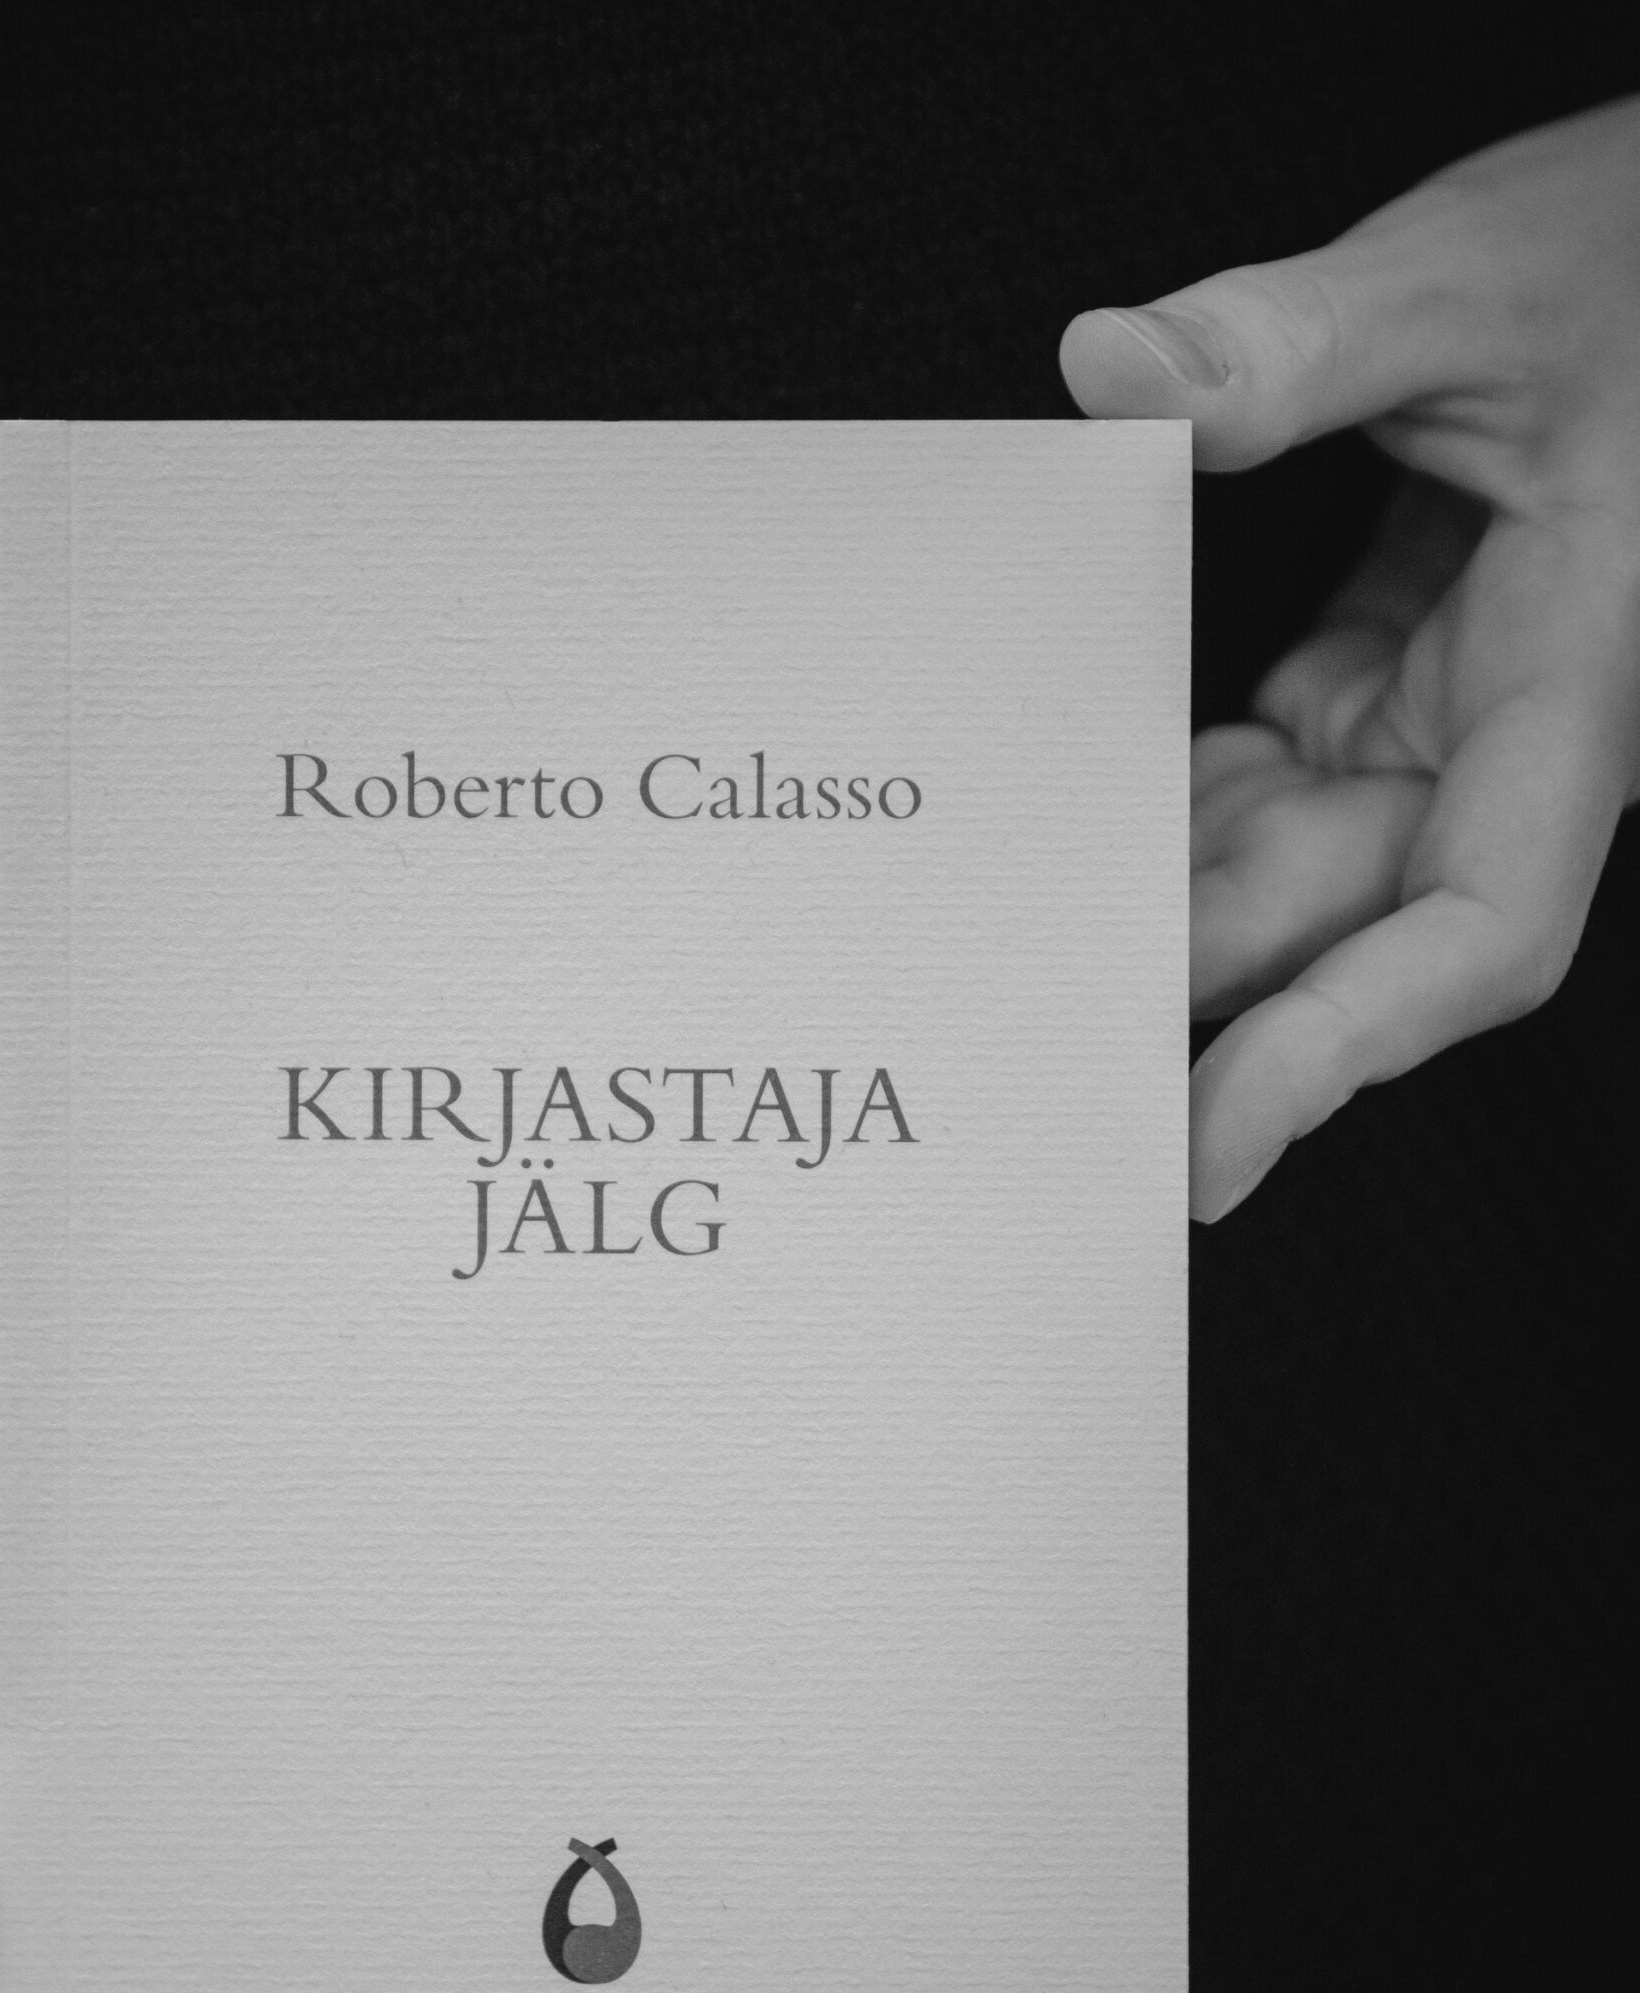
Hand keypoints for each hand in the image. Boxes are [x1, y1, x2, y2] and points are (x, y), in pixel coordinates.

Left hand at [1061, 97, 1639, 1219]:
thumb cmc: (1630, 257)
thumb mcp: (1476, 276)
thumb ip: (1303, 337)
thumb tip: (1112, 368)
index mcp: (1580, 685)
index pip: (1472, 933)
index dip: (1337, 1054)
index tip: (1204, 1152)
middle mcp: (1509, 739)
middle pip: (1338, 927)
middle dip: (1184, 1000)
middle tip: (1013, 1060)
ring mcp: (1444, 719)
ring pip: (1289, 869)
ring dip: (1156, 901)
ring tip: (998, 943)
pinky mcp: (1392, 683)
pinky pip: (1270, 789)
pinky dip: (1173, 805)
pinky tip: (1069, 804)